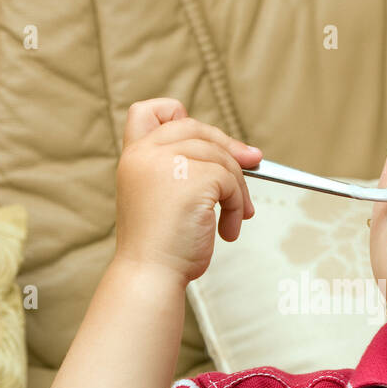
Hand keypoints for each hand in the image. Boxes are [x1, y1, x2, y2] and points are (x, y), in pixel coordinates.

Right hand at [114, 98, 261, 282]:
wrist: (150, 275)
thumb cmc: (160, 247)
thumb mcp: (165, 198)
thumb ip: (186, 170)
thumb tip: (246, 153)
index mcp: (134, 158)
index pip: (149, 112)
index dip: (178, 115)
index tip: (205, 138)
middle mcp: (145, 154)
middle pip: (196, 129)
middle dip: (228, 147)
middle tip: (253, 163)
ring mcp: (167, 163)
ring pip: (220, 157)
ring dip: (236, 189)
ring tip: (234, 218)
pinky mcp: (192, 178)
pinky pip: (231, 181)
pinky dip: (237, 205)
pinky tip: (227, 230)